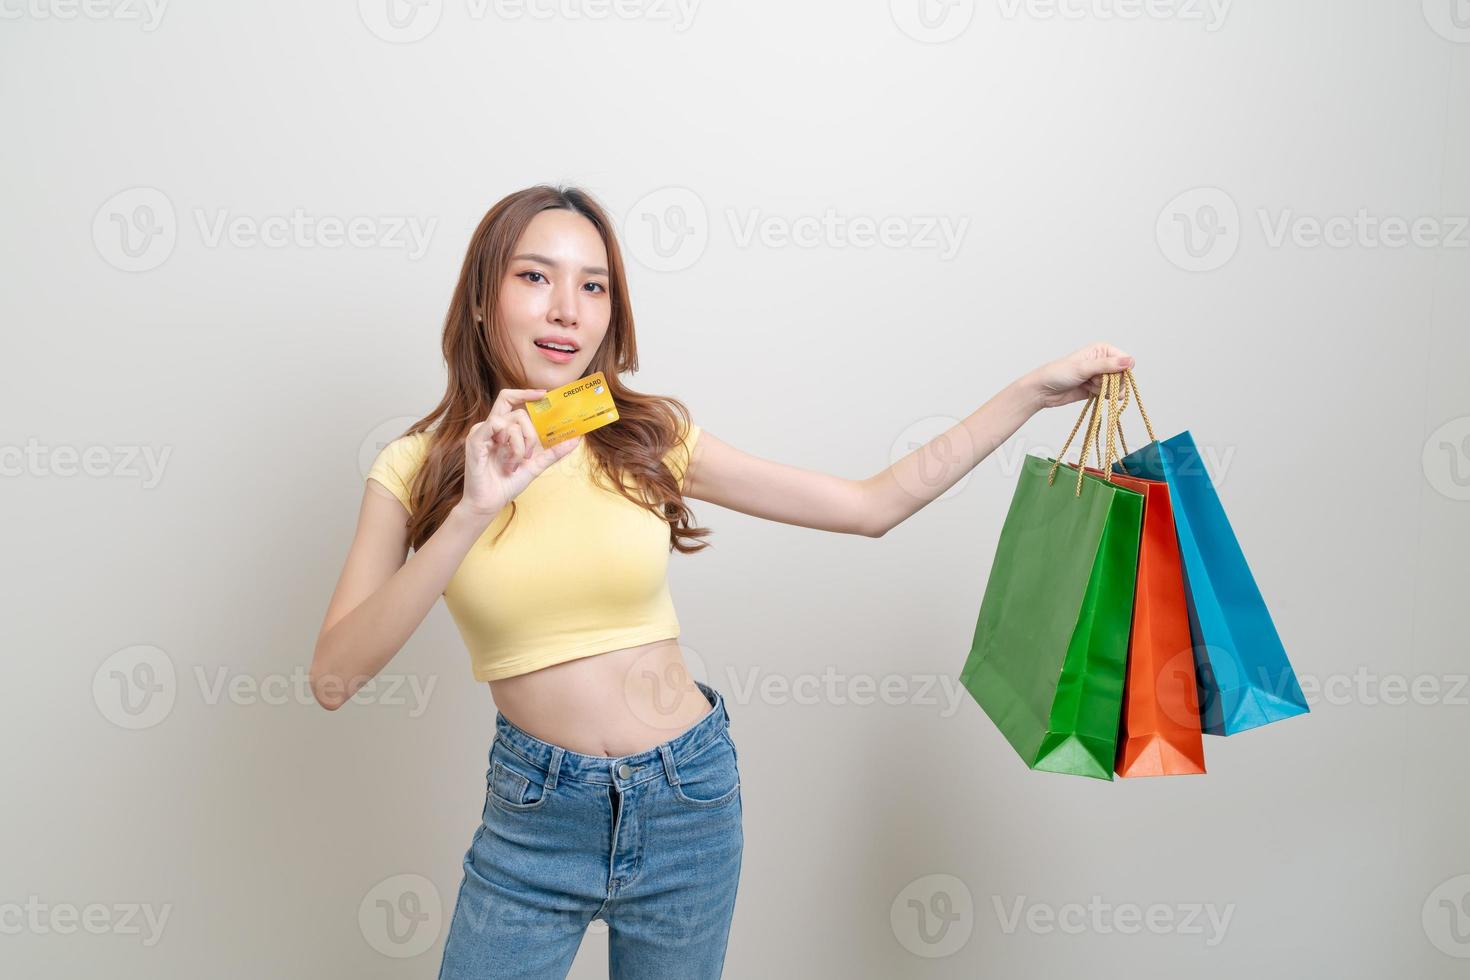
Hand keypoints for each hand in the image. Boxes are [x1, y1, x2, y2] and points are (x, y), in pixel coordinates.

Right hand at [458, 388, 580, 517]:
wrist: (490, 503)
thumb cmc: (507, 483)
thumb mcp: (536, 465)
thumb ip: (554, 451)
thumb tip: (576, 439)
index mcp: (502, 429)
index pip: (511, 400)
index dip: (526, 392)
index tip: (544, 394)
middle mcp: (491, 427)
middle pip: (516, 409)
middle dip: (531, 431)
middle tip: (531, 452)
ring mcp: (482, 432)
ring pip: (511, 421)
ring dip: (521, 444)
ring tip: (517, 462)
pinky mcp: (475, 439)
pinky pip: (496, 425)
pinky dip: (510, 444)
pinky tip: (508, 460)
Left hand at [1022, 342, 1134, 409]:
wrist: (1043, 390)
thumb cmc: (1058, 374)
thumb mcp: (1083, 368)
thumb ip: (1108, 365)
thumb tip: (1130, 361)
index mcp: (1102, 350)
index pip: (1127, 361)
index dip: (1120, 371)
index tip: (1104, 374)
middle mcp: (1104, 361)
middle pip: (1124, 376)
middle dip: (1109, 382)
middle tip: (1091, 380)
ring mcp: (1101, 376)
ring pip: (1118, 387)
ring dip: (1103, 389)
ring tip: (1087, 385)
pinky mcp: (1097, 388)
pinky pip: (1110, 395)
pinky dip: (1102, 395)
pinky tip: (1089, 392)